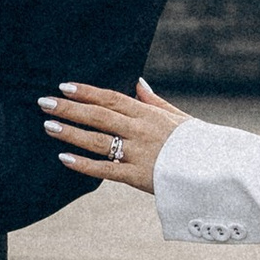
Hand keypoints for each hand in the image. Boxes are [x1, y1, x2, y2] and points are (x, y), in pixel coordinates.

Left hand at [39, 76, 185, 193]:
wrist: (215, 172)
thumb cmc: (197, 144)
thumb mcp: (178, 117)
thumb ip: (154, 101)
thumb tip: (137, 83)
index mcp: (148, 114)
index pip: (111, 98)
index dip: (86, 92)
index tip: (64, 86)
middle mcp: (140, 130)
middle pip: (98, 116)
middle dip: (70, 108)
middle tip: (44, 102)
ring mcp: (138, 153)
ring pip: (98, 140)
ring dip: (71, 132)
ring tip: (48, 126)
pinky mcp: (137, 176)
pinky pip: (105, 169)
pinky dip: (83, 164)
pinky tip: (63, 158)